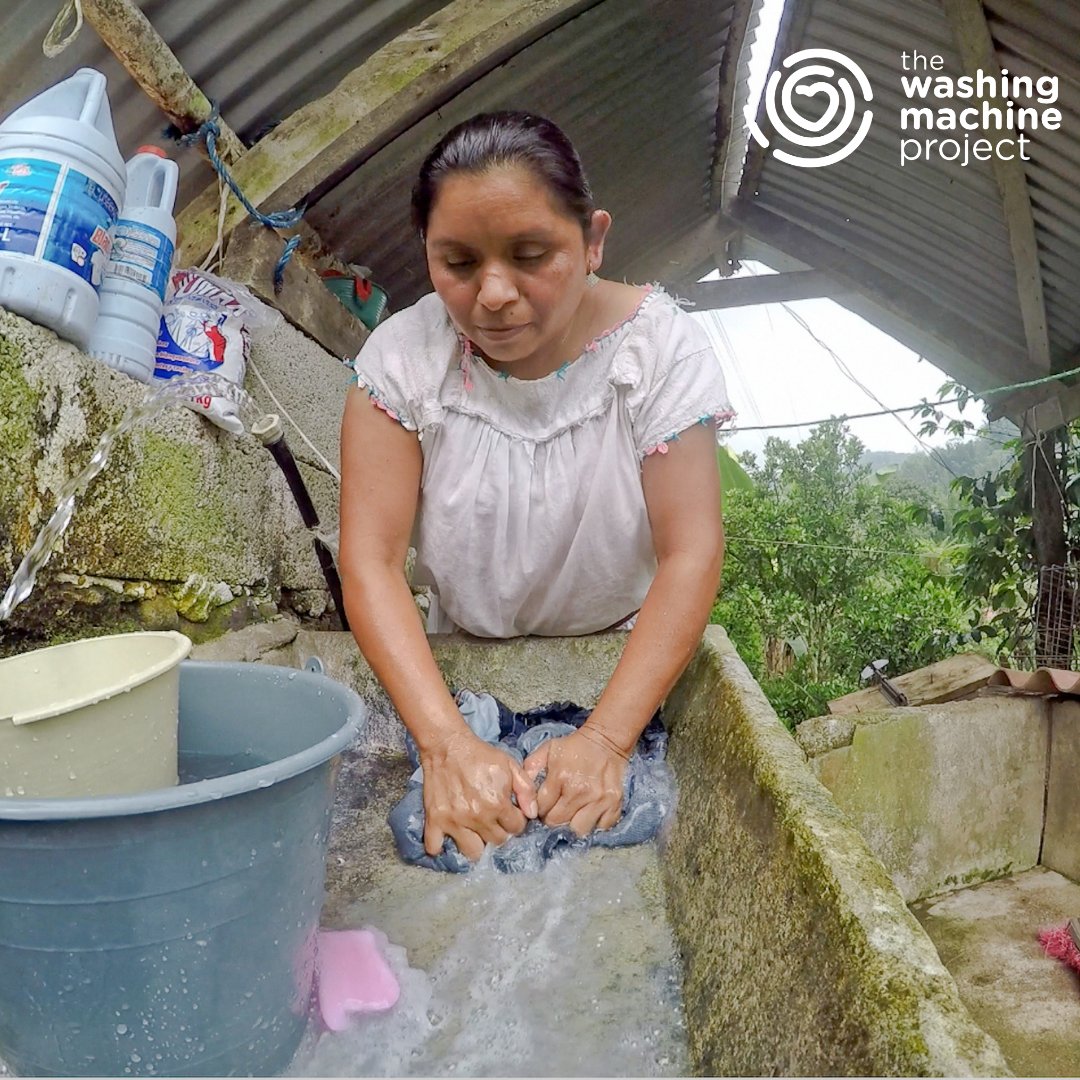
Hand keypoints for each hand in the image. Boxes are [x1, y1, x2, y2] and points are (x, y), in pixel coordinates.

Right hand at [420, 729, 537, 861]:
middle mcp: (477, 817)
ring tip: (476, 831)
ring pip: (473, 852)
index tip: (510, 813)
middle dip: (500, 832)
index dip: (516, 820)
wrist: (448, 745)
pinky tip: (449, 836)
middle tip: (494, 820)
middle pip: (497, 841)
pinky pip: (435, 847)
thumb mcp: (510, 765)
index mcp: (497, 804)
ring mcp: (454, 821)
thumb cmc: (480, 754)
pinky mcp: (435, 820)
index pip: (516, 828)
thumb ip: (526, 789)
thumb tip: (532, 814)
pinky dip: (441, 846)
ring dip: (477, 844)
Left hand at [523, 728, 626, 836]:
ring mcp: (598, 798)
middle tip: (555, 811)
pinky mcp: (614, 803)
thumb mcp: (547, 750)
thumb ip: (531, 768)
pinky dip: (595, 824)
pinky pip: (601, 827)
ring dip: (573, 825)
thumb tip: (522, 791)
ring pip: (579, 829)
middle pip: (558, 822)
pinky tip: (589, 814)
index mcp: (559, 777)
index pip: (541, 808)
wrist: (605, 739)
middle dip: (552, 819)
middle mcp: (579, 791)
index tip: (542, 806)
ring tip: (572, 815)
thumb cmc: (574, 747)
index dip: (538, 810)